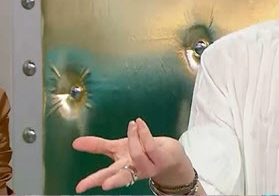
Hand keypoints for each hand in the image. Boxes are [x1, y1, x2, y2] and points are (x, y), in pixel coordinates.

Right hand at [72, 118, 193, 192]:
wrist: (170, 158)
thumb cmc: (143, 153)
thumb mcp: (117, 148)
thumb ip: (97, 146)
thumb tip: (75, 142)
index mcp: (121, 168)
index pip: (105, 176)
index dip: (92, 181)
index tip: (79, 188)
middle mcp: (133, 170)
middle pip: (120, 177)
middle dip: (111, 181)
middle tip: (103, 185)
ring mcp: (148, 165)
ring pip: (137, 156)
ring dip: (133, 139)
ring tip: (131, 126)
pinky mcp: (160, 158)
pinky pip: (150, 145)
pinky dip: (143, 133)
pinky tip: (139, 124)